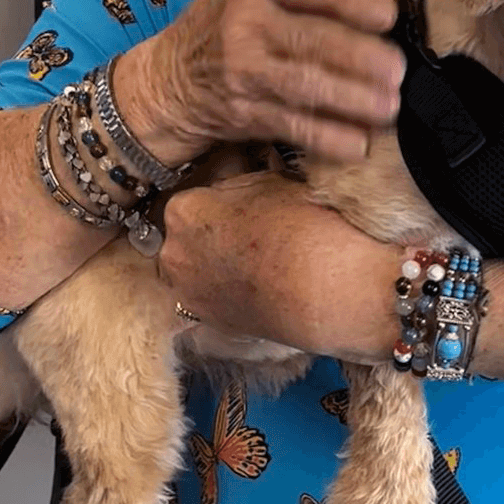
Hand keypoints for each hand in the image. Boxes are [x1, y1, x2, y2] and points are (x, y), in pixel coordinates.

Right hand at [116, 0, 404, 164]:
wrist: (168, 79)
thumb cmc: (229, 21)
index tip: (389, 15)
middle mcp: (246, 22)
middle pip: (312, 39)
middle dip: (361, 57)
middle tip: (399, 71)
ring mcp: (243, 71)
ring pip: (306, 85)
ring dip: (352, 99)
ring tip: (390, 107)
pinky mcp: (243, 112)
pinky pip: (292, 126)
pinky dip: (327, 138)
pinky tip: (359, 144)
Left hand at [158, 171, 395, 359]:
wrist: (328, 288)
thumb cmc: (304, 230)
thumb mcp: (273, 181)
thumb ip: (243, 181)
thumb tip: (240, 181)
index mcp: (185, 211)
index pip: (197, 195)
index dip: (225, 197)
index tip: (245, 201)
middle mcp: (175, 253)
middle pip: (190, 233)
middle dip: (215, 230)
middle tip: (254, 227)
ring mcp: (188, 292)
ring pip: (198, 267)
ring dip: (219, 260)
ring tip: (259, 257)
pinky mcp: (209, 322)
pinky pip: (212, 296)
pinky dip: (228, 288)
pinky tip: (260, 281)